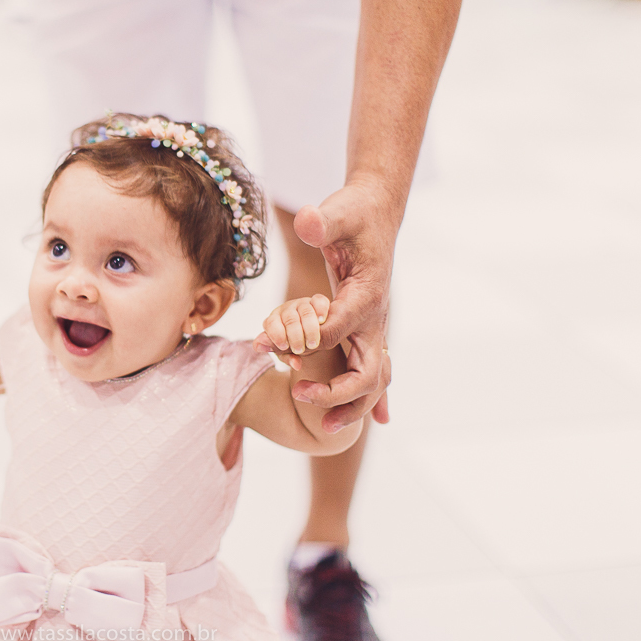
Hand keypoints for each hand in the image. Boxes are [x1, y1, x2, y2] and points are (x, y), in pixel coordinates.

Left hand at [257, 294, 331, 371]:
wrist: (318, 338)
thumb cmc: (298, 345)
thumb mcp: (288, 353)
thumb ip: (279, 352)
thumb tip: (259, 346)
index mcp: (275, 321)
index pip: (271, 323)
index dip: (276, 335)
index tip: (284, 346)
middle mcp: (287, 310)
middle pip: (289, 319)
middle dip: (295, 336)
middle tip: (299, 349)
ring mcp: (302, 304)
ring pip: (305, 311)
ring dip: (310, 328)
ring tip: (312, 344)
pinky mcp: (317, 301)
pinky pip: (318, 301)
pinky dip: (321, 310)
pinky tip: (321, 321)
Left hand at [289, 181, 397, 429]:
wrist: (375, 215)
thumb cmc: (353, 214)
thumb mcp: (336, 211)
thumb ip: (322, 220)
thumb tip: (307, 220)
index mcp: (366, 295)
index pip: (336, 330)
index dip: (301, 340)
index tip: (263, 342)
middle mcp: (375, 318)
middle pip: (368, 371)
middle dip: (337, 394)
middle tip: (297, 397)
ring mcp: (374, 327)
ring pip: (373, 379)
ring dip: (351, 406)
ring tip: (321, 428)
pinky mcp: (367, 329)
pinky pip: (375, 370)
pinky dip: (374, 398)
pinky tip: (377, 421)